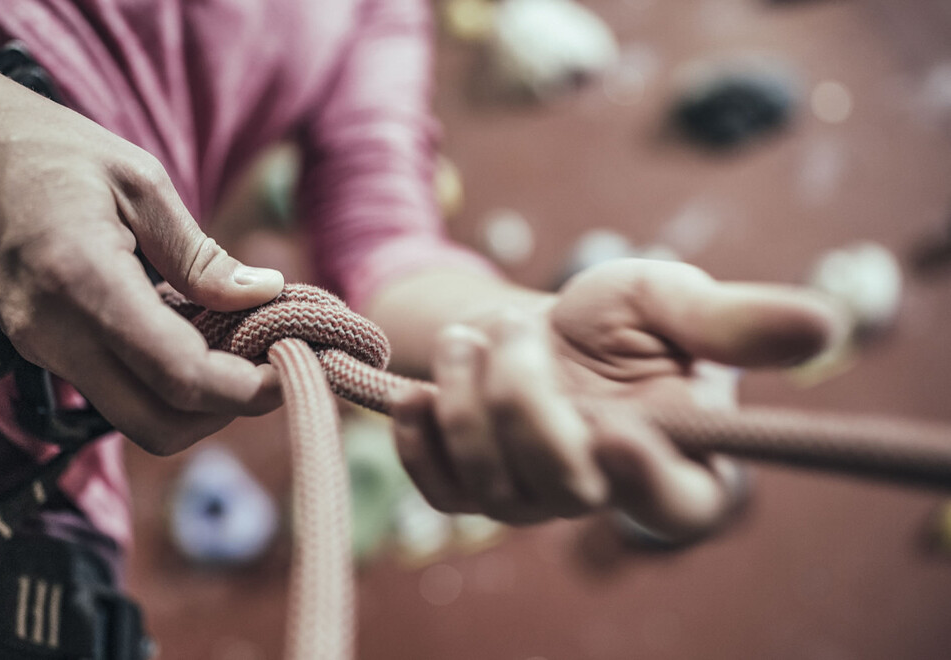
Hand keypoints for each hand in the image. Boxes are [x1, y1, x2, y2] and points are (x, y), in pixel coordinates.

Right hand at [0, 81, 283, 453]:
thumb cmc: (43, 147)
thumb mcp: (138, 180)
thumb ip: (200, 253)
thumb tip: (263, 296)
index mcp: (84, 282)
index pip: (178, 376)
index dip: (246, 389)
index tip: (291, 369)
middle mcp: (54, 334)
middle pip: (159, 426)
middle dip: (226, 411)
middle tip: (269, 365)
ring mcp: (39, 348)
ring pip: (135, 416)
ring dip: (195, 399)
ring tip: (238, 345)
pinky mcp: (36, 348)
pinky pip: (111, 388)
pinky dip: (161, 378)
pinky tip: (190, 331)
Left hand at [391, 259, 845, 540]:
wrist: (543, 323)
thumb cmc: (620, 315)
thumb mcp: (672, 300)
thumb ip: (732, 319)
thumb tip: (826, 324)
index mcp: (677, 457)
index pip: (675, 507)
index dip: (648, 480)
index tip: (617, 428)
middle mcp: (605, 492)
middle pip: (566, 490)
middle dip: (526, 402)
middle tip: (519, 330)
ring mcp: (536, 499)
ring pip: (494, 486)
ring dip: (467, 400)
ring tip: (471, 339)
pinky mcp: (476, 490)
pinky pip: (442, 493)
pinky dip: (421, 442)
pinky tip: (415, 394)